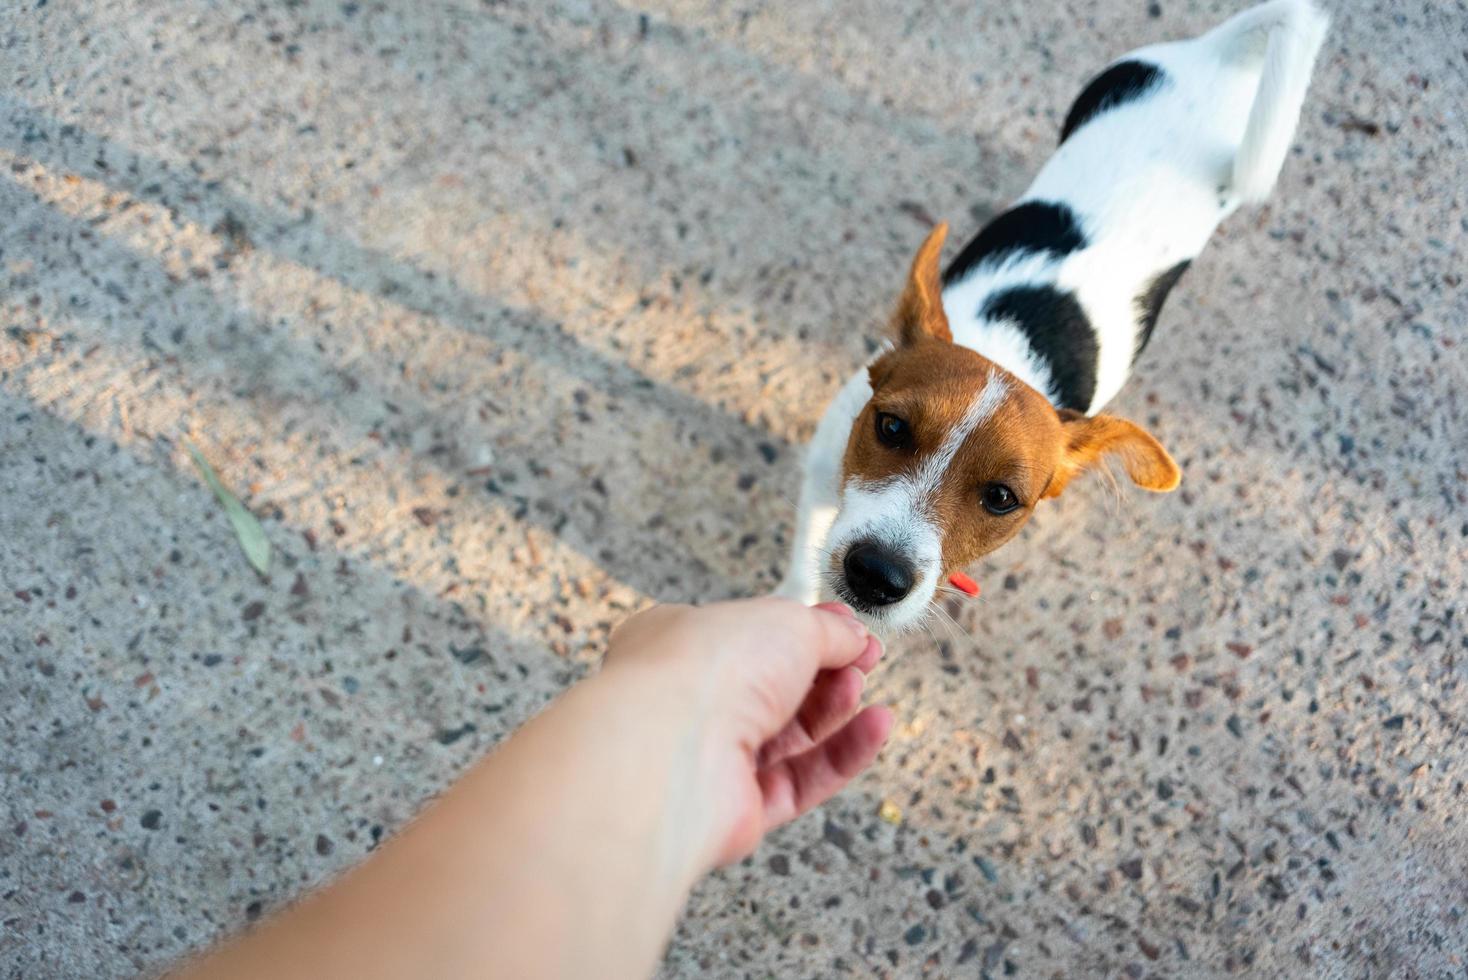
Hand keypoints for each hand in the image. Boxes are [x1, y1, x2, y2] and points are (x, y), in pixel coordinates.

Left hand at [603, 597, 891, 869]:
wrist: (674, 752)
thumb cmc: (702, 671)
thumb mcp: (785, 621)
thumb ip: (827, 630)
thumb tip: (853, 636)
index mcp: (680, 642)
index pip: (751, 635)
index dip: (804, 631)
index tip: (848, 628)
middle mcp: (691, 702)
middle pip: (775, 688)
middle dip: (825, 671)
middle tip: (863, 658)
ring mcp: (711, 758)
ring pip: (789, 737)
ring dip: (835, 711)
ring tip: (864, 689)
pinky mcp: (735, 809)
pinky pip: (801, 780)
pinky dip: (841, 755)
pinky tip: (872, 729)